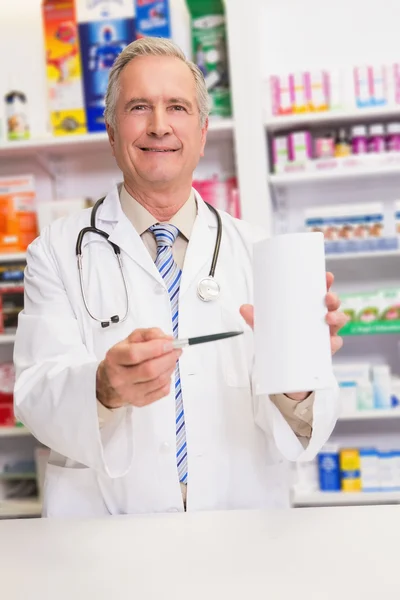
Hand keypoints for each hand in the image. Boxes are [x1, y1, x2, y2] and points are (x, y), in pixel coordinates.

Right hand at [96, 328, 181, 408]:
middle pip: (149, 370)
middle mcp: (119, 377)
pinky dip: (168, 380)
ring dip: (170, 368)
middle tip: (176, 351)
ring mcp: (129, 392)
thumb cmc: (123, 357)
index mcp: (114, 358)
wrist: (109, 382)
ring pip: (159, 380)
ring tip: (171, 360)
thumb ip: (149, 334)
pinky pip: (162, 391)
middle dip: (168, 358)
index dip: (156, 348)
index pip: (134, 354)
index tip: (169, 344)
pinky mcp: (139, 402)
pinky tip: (164, 372)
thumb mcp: (132, 339)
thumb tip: (168, 340)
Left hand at [239, 271, 347, 400]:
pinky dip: (334, 342)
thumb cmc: (280, 339)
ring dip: (337, 317)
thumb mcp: (266, 327)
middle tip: (327, 298)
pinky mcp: (326, 350)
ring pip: (338, 322)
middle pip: (332, 305)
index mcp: (309, 308)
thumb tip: (244, 308)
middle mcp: (320, 319)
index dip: (326, 283)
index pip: (319, 292)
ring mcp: (325, 334)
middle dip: (333, 299)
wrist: (283, 366)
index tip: (327, 277)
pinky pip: (335, 344)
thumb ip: (256, 318)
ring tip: (328, 319)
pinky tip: (331, 342)